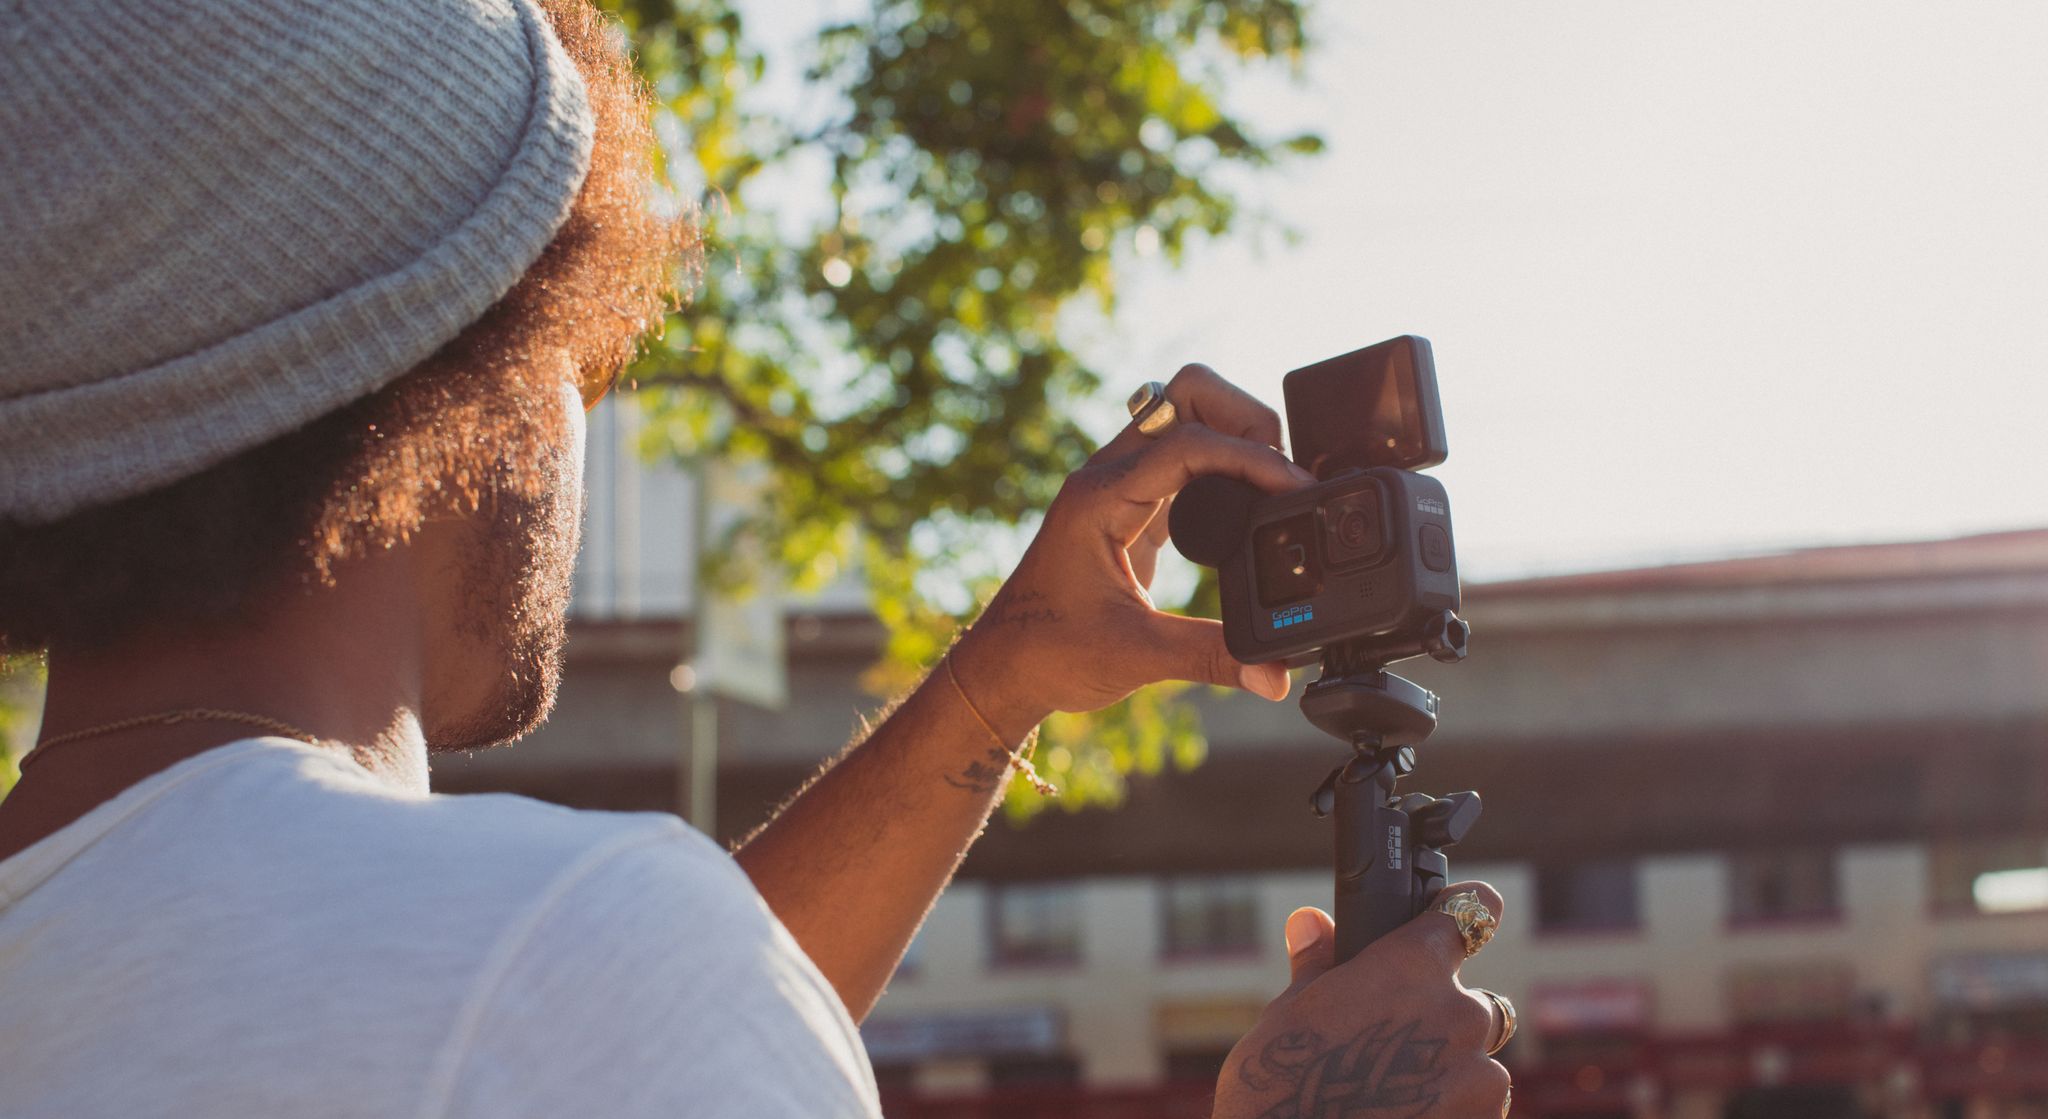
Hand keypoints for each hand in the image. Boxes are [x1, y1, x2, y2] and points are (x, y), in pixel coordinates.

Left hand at [950, 364, 1315, 735]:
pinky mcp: (1130, 505)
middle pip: (1188, 394)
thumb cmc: (1049, 652)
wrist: (1004, 666)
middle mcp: (1108, 476)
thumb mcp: (1137, 656)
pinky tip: (1249, 503)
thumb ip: (1211, 657)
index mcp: (1101, 498)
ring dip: (1236, 436)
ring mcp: (1119, 485)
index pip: (1190, 442)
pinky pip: (1185, 458)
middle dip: (1245, 417)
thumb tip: (1275, 674)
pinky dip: (1224, 465)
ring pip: (1187, 416)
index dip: (1253, 458)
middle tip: (1281, 469)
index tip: (1295, 487)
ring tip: (1274, 483)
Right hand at [1213, 882, 1513, 1118]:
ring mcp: (1481, 1073)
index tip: (1462, 922)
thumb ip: (1318, 964)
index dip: (1467, 915)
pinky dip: (1452, 1110)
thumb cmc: (1281, 1088)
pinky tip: (1403, 1118)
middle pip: (1475, 1001)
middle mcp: (1458, 1011)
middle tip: (1395, 1049)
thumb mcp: (1289, 1016)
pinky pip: (1479, 1106)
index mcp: (1412, 965)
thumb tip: (1310, 922)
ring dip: (1449, 1071)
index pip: (1473, 913)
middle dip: (1445, 1020)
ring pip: (1479, 1061)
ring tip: (1390, 1095)